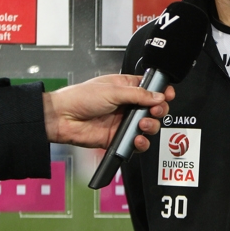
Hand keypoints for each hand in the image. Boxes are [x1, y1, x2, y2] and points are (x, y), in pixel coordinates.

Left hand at [42, 74, 173, 149]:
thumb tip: (158, 96)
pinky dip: (141, 142)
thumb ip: (138, 95)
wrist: (63, 118)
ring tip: (144, 124)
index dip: (161, 91)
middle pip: (154, 108)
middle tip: (155, 110)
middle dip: (159, 109)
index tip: (167, 94)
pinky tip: (137, 138)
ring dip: (151, 126)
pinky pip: (137, 143)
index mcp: (127, 87)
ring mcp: (124, 122)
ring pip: (149, 126)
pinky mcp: (119, 138)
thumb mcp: (113, 90)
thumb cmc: (80, 98)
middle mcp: (128, 105)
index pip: (151, 89)